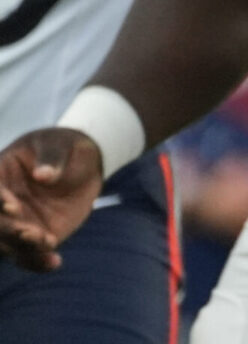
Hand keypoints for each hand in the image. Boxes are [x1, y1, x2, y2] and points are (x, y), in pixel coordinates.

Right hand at [0, 128, 105, 271]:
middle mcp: (1, 204)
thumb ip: (52, 157)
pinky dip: (38, 262)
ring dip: (24, 248)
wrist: (81, 163)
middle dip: (7, 230)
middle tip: (30, 232)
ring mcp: (16, 223)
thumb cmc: (64, 147)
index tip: (12, 206)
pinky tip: (54, 263)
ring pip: (7, 244)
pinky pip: (29, 255)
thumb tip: (43, 175)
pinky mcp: (34, 236)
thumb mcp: (60, 144)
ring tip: (49, 243)